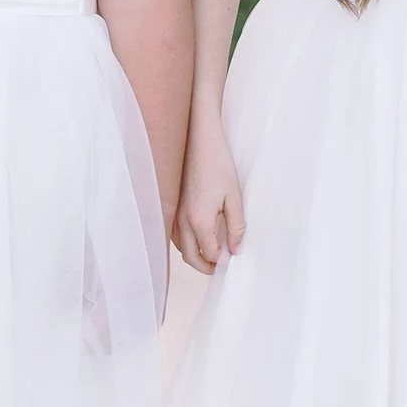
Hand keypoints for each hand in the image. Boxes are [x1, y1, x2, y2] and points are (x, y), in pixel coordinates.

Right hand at [173, 122, 245, 272]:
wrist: (197, 140)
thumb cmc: (217, 164)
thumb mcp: (234, 197)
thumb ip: (236, 226)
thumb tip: (235, 249)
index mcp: (199, 221)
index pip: (210, 253)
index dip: (222, 260)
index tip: (233, 258)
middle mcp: (181, 221)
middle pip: (191, 256)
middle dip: (206, 266)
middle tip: (221, 265)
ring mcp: (173, 213)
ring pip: (180, 247)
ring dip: (194, 254)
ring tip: (212, 251)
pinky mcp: (170, 205)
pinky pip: (174, 234)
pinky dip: (185, 242)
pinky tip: (198, 235)